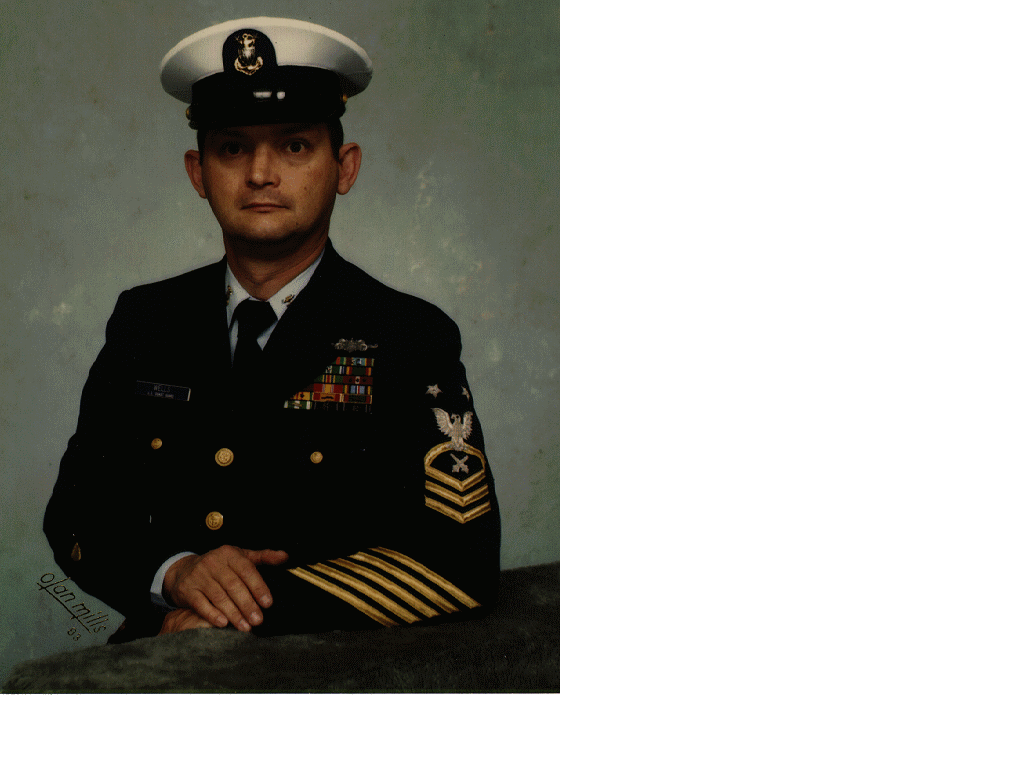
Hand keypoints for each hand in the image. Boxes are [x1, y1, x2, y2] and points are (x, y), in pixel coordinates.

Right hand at [164, 545, 288, 631]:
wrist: (184, 570)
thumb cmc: (220, 565)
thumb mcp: (241, 556)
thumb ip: (264, 557)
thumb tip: (286, 556)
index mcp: (229, 554)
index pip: (247, 570)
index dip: (258, 587)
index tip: (268, 603)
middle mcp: (213, 563)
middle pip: (233, 586)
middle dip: (247, 604)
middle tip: (258, 620)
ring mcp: (198, 576)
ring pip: (219, 597)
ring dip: (234, 613)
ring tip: (245, 627)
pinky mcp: (187, 590)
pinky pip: (201, 604)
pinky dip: (212, 615)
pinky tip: (223, 624)